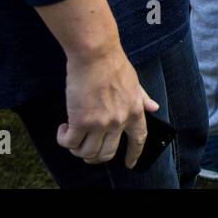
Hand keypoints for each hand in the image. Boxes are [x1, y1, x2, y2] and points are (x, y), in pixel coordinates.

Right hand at [58, 46, 158, 166]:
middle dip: (95, 157)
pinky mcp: (81, 121)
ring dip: (77, 149)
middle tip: (85, 151)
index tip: (130, 164)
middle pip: (107, 153)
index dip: (134, 154)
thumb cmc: (112, 63)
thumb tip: (154, 107)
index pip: (138, 139)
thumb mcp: (134, 81)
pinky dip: (64, 140)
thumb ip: (142, 97)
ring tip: (72, 136)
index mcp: (134, 111)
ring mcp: (101, 123)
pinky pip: (70, 143)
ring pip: (88, 152)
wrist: (96, 54)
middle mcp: (119, 121)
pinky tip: (64, 129)